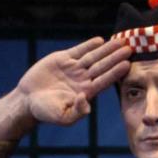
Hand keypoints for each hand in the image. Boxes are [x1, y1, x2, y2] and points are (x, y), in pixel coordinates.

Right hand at [16, 37, 131, 125]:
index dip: (115, 72)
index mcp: (86, 92)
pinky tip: (100, 41)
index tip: (127, 64)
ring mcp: (74, 68)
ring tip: (120, 41)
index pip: (104, 80)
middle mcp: (83, 79)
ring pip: (93, 57)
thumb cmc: (46, 112)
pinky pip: (79, 51)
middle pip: (103, 66)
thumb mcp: (63, 117)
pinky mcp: (62, 60)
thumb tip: (85, 99)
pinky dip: (89, 45)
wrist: (27, 100)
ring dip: (107, 49)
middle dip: (116, 57)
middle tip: (130, 48)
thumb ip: (77, 111)